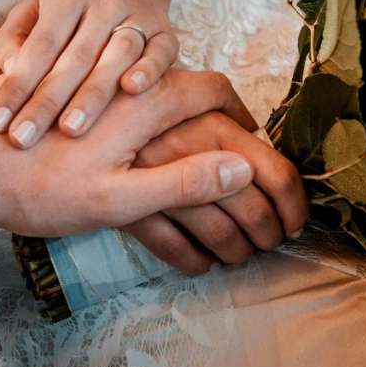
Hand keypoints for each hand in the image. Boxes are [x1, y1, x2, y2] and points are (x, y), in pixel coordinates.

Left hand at [0, 0, 178, 146]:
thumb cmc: (72, 0)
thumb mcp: (34, 6)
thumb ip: (12, 40)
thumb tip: (13, 75)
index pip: (39, 46)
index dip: (17, 85)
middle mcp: (104, 4)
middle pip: (74, 57)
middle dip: (47, 102)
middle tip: (23, 138)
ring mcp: (138, 17)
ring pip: (116, 56)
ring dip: (93, 94)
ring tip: (70, 129)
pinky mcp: (167, 31)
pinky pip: (161, 52)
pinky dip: (148, 70)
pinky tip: (131, 91)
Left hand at [0, 69, 257, 236]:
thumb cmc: (40, 189)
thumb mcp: (116, 201)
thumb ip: (181, 182)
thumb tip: (242, 169)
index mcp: (144, 104)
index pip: (212, 89)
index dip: (241, 111)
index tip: (253, 137)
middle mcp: (127, 84)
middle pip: (189, 82)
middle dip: (218, 111)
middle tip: (236, 144)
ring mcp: (101, 86)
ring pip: (158, 84)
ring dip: (182, 109)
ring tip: (195, 143)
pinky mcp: (78, 95)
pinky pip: (126, 91)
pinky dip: (146, 108)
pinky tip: (143, 141)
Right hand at [124, 114, 308, 274]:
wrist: (70, 125)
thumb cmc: (137, 110)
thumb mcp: (184, 103)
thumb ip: (226, 124)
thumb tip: (269, 148)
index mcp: (212, 123)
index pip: (277, 175)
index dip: (296, 206)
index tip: (296, 220)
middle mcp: (189, 153)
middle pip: (255, 212)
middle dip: (271, 235)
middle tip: (271, 239)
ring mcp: (159, 186)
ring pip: (223, 238)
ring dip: (239, 253)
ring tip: (240, 251)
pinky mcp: (132, 215)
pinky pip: (179, 253)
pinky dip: (198, 263)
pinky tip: (204, 259)